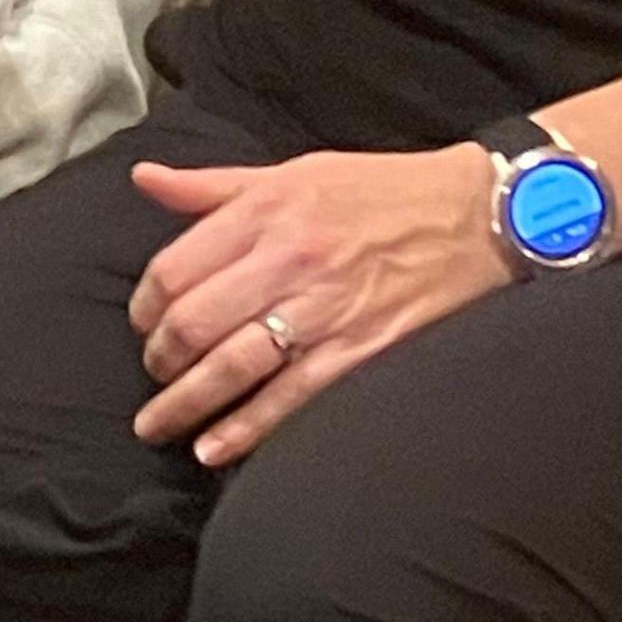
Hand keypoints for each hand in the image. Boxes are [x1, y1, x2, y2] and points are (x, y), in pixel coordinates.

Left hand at [123, 145, 505, 466]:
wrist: (478, 215)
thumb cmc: (383, 190)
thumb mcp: (294, 172)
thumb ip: (213, 186)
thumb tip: (144, 179)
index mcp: (266, 210)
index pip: (174, 269)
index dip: (145, 307)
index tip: (143, 324)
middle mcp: (288, 259)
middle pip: (193, 322)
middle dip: (159, 360)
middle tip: (154, 376)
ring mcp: (324, 310)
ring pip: (231, 366)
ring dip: (185, 404)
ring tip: (161, 425)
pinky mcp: (361, 351)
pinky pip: (289, 399)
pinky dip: (245, 430)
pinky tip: (215, 449)